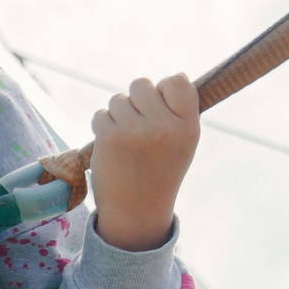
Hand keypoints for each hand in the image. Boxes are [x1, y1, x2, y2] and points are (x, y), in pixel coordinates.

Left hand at [86, 74, 198, 251]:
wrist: (137, 211)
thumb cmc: (159, 172)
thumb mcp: (182, 143)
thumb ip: (177, 112)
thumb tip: (172, 77)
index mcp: (188, 126)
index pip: (177, 81)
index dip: (163, 88)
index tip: (158, 105)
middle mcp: (164, 127)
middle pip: (142, 84)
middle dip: (136, 101)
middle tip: (138, 128)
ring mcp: (136, 131)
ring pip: (118, 99)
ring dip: (117, 115)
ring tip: (126, 141)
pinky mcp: (109, 137)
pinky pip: (101, 115)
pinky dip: (102, 127)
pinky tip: (112, 147)